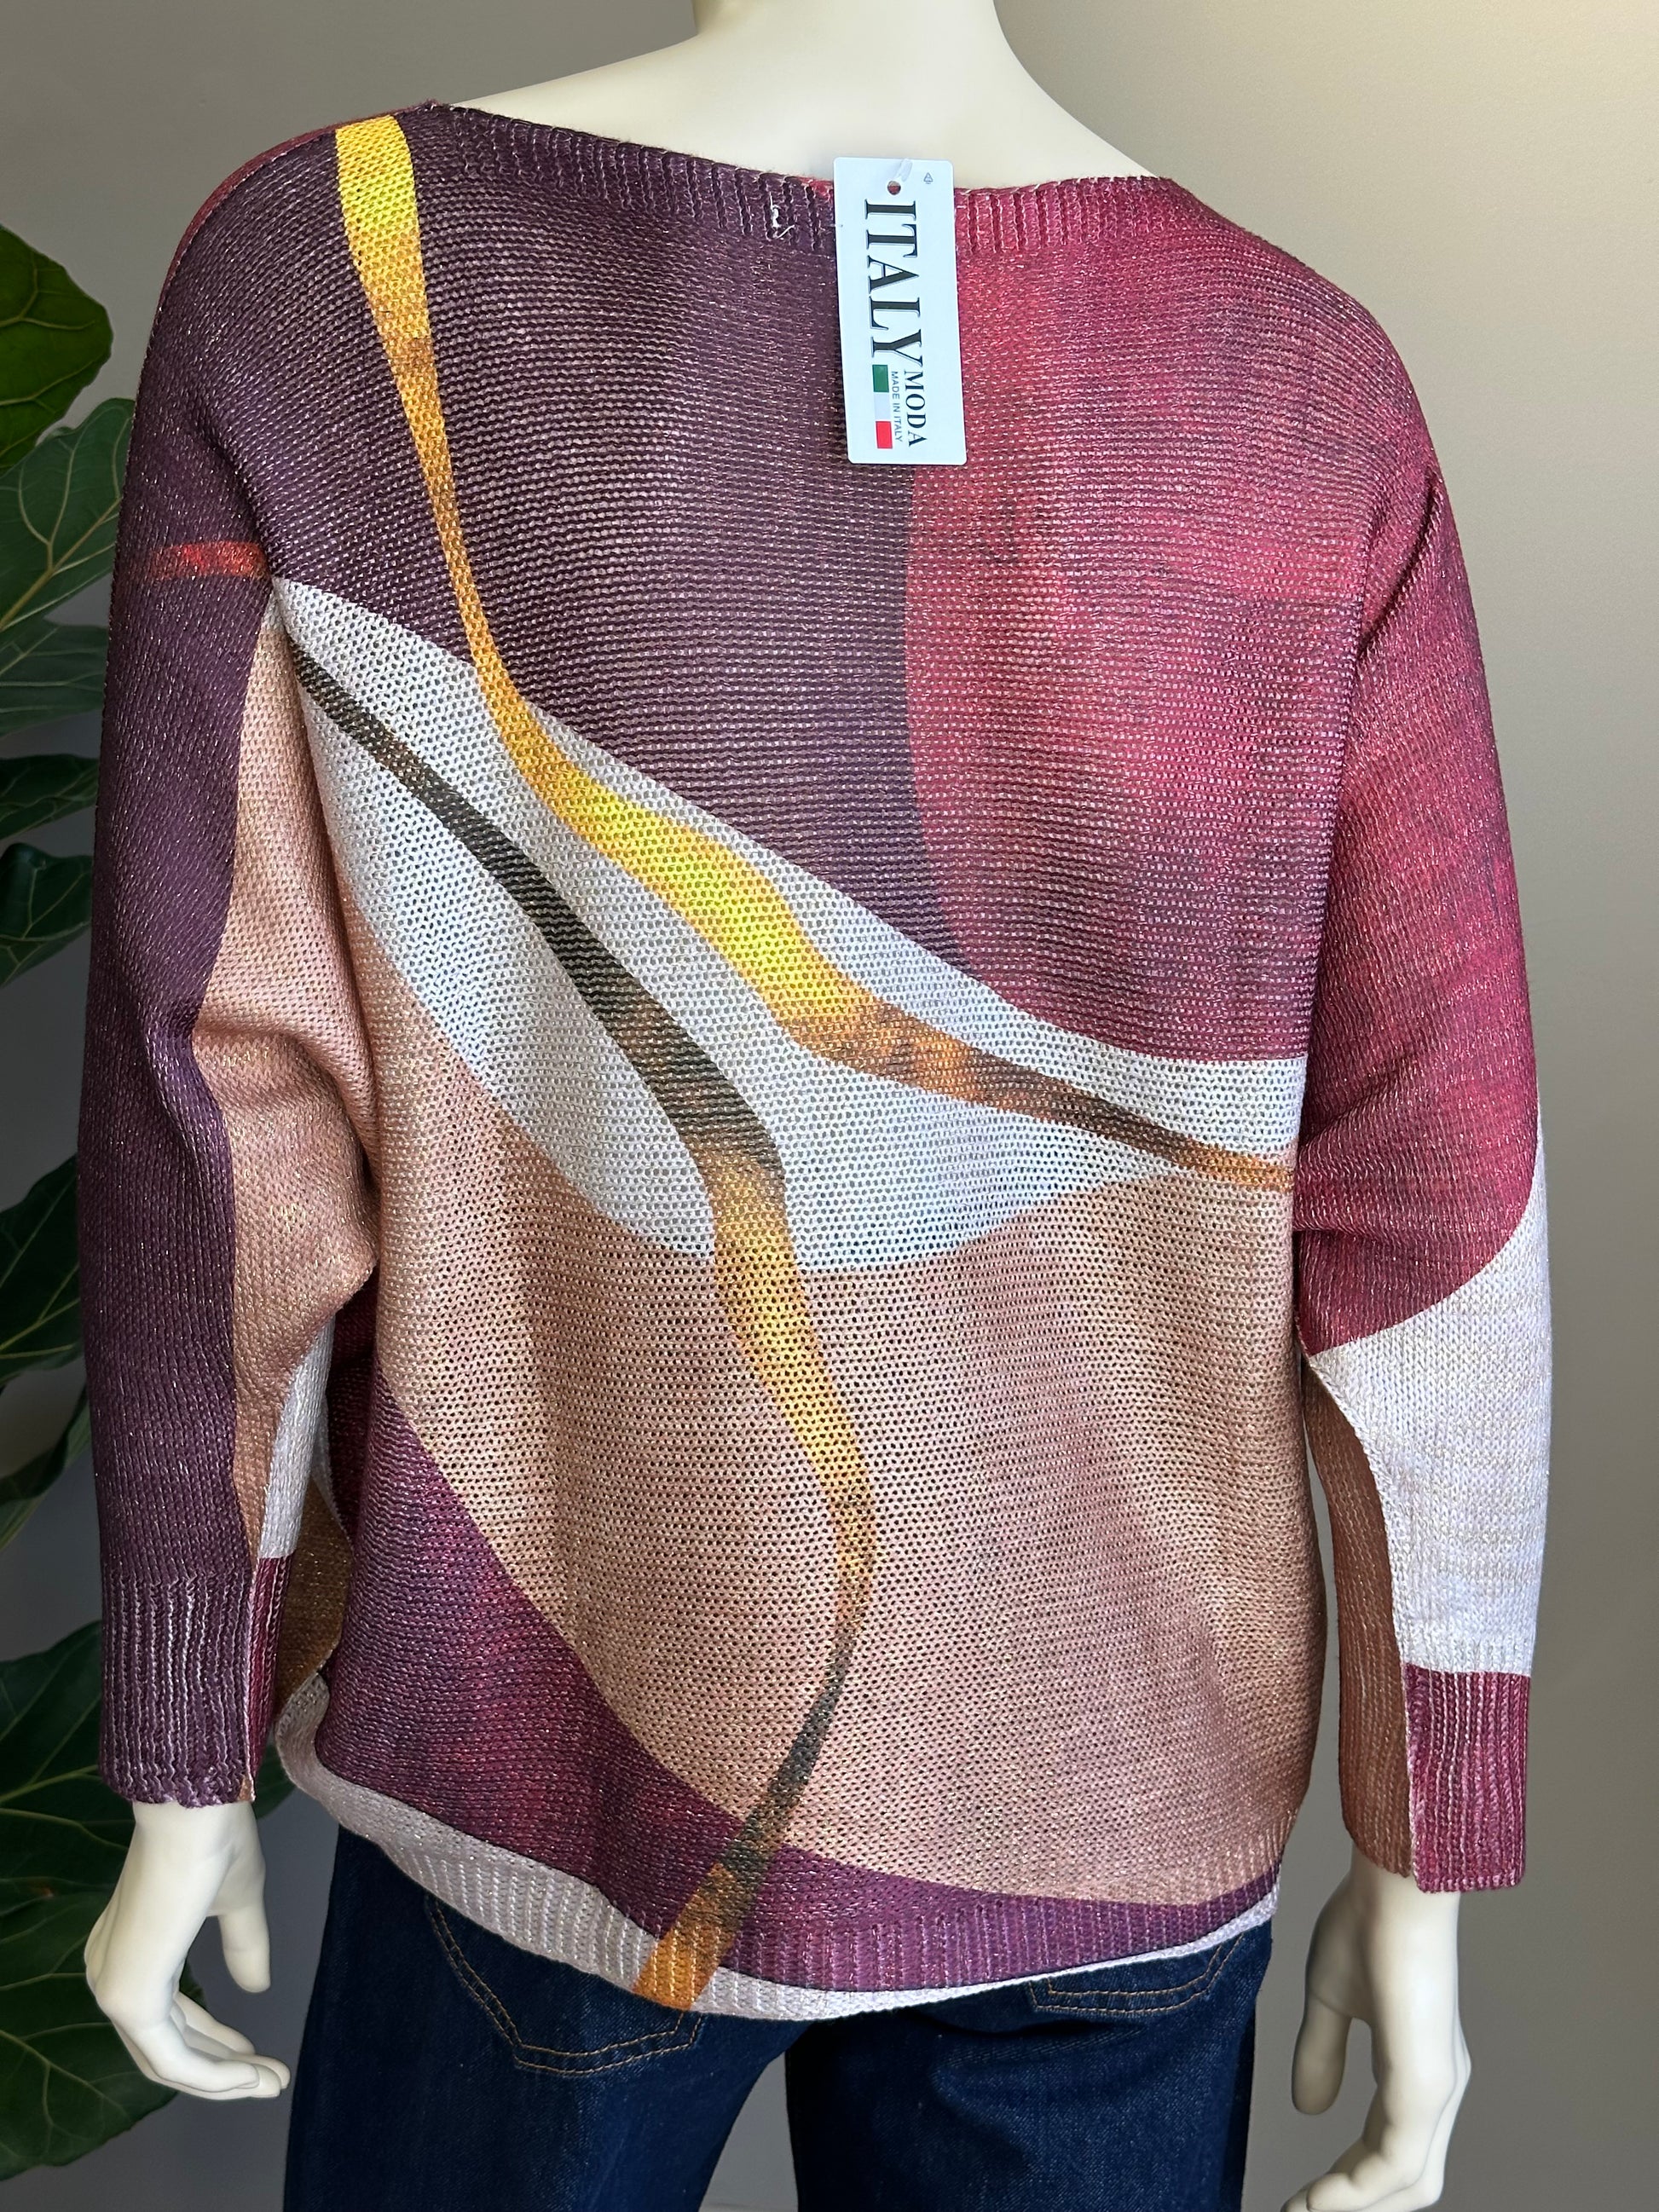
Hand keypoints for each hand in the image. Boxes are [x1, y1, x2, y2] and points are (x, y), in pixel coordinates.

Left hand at [84, 1799, 290, 2099]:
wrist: (195, 1811)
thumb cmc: (213, 1840)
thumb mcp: (237, 1900)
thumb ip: (242, 1945)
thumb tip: (256, 1989)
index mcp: (129, 1946)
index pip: (167, 2014)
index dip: (213, 2041)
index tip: (257, 2055)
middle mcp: (111, 1973)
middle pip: (165, 2046)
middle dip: (221, 2068)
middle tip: (271, 2078)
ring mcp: (115, 1989)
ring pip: (167, 2060)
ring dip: (224, 2080)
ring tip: (272, 2081)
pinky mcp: (131, 2000)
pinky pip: (171, 2060)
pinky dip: (213, 2076)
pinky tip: (250, 2078)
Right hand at [1281, 1844, 1469, 2210]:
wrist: (1393, 1881)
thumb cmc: (1365, 1921)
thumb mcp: (1329, 1996)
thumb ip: (1322, 2053)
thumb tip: (1310, 2110)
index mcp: (1416, 2067)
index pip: (1385, 2148)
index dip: (1344, 2180)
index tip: (1298, 2198)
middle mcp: (1436, 2089)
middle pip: (1406, 2180)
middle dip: (1352, 2204)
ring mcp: (1436, 2090)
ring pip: (1408, 2182)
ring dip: (1352, 2205)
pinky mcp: (1426, 2085)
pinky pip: (1396, 2162)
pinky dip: (1357, 2191)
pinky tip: (1320, 2202)